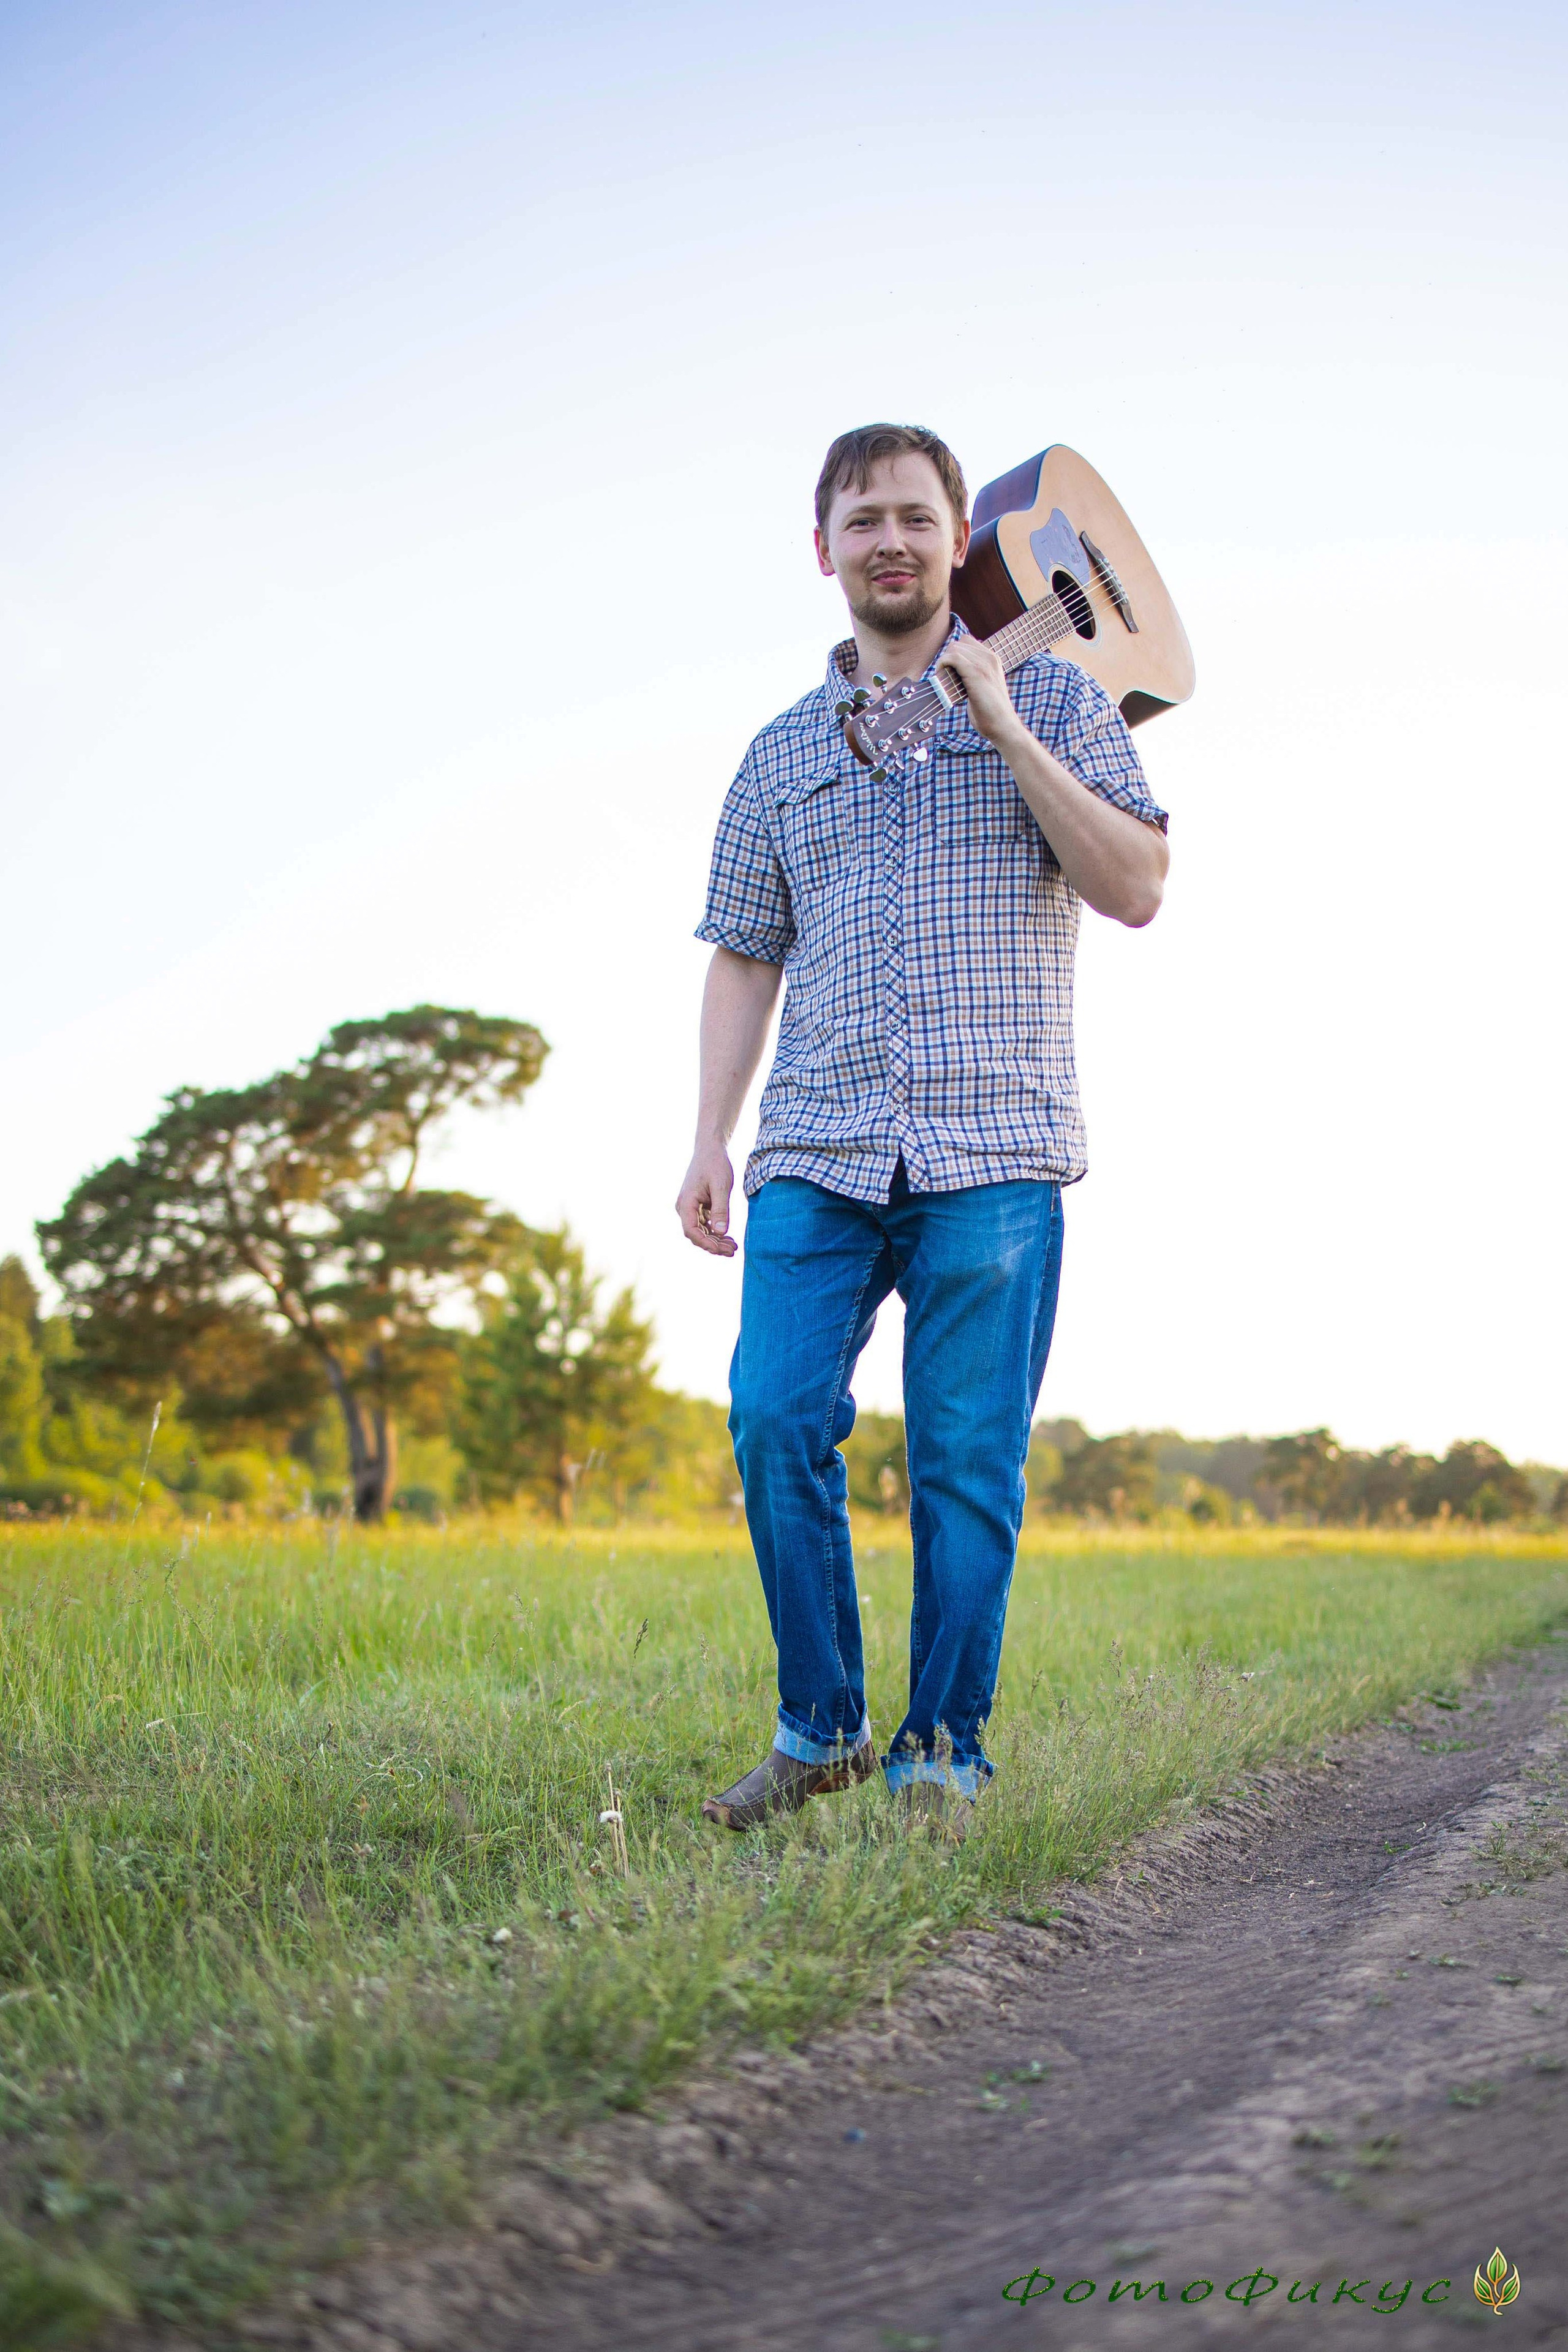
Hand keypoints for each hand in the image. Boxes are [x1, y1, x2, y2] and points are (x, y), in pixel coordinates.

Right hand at [676, 1142, 737, 1256]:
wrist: (710, 1149)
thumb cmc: (715, 1164)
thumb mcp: (721, 1186)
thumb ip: (721, 1210)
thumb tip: (721, 1232)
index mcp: (686, 1203)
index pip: (691, 1231)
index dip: (706, 1243)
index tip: (721, 1250)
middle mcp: (685, 1208)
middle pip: (696, 1234)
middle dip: (713, 1245)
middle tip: (732, 1251)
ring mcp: (691, 1208)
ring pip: (701, 1231)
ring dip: (716, 1241)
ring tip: (733, 1247)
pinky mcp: (698, 1207)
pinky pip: (705, 1224)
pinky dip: (716, 1232)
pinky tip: (729, 1238)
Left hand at [936, 633, 1021, 748]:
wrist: (1002, 726)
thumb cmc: (989, 712)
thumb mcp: (983, 688)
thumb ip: (973, 677)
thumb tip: (954, 674)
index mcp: (992, 659)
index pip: (967, 642)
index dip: (955, 655)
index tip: (950, 672)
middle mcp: (990, 657)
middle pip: (958, 643)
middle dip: (947, 658)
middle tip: (944, 678)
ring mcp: (984, 663)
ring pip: (954, 648)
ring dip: (944, 662)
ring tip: (943, 680)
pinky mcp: (976, 672)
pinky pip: (952, 657)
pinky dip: (942, 665)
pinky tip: (942, 679)